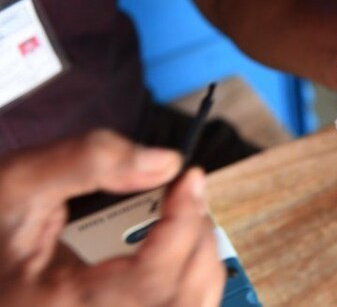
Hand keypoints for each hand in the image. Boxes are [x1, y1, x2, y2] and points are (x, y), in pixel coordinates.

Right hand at [0, 130, 223, 306]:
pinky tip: (174, 244)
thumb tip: (166, 163)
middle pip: (182, 300)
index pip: (151, 280)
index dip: (183, 224)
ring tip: (183, 215)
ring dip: (201, 257)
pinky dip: (189, 276)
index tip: (189, 179)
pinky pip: (178, 306)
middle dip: (197, 237)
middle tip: (187, 193)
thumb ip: (88, 162)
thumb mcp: (19, 182)